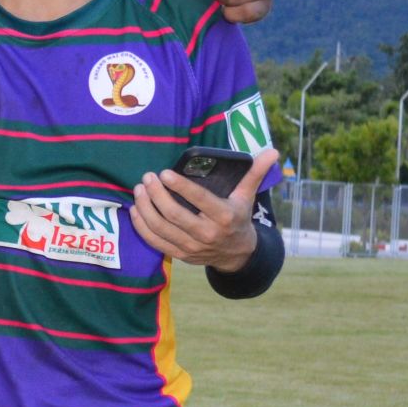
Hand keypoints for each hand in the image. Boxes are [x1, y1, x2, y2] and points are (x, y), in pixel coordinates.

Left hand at [131, 148, 276, 268]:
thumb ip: (254, 173)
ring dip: (145, 208)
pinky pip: (154, 242)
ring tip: (139, 190)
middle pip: (174, 214)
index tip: (164, 173)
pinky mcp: (179, 255)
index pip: (199, 200)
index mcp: (224, 216)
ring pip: (160, 227)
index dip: (180, 186)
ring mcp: (191, 246)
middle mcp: (206, 233)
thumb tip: (272, 151)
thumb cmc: (238, 218)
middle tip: (147, 178)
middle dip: (156, 195)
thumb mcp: (247, 197)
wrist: (236, 254)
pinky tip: (135, 210)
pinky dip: (141, 226)